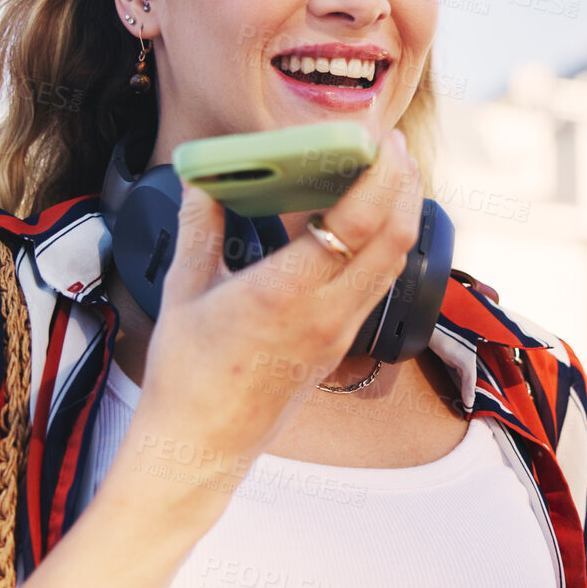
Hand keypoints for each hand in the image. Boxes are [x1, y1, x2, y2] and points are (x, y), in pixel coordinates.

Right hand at [130, 126, 424, 463]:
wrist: (200, 448)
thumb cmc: (184, 376)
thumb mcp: (182, 291)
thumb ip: (199, 226)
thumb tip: (203, 179)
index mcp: (282, 294)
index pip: (355, 224)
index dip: (380, 176)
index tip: (382, 139)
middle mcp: (324, 314)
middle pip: (394, 240)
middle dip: (404, 185)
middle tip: (393, 145)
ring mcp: (338, 333)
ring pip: (393, 264)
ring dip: (401, 215)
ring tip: (389, 175)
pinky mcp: (340, 346)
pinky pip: (377, 286)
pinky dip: (385, 247)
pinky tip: (370, 225)